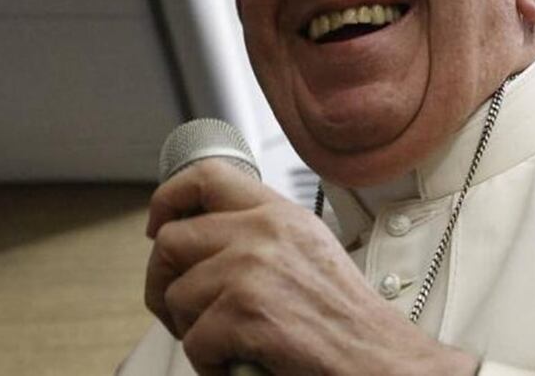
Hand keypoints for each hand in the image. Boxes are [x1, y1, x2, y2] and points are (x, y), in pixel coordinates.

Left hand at [144, 160, 477, 375]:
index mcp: (281, 213)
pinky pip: (192, 341)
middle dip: (164, 282)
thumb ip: (260, 236)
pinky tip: (239, 361)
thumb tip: (202, 241)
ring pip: (176, 295)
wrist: (376, 357)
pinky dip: (210, 364)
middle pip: (172, 240)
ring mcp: (253, 269)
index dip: (168, 199)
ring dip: (192, 329)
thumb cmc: (344, 319)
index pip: (207, 176)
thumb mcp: (307, 251)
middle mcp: (265, 232)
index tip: (158, 225)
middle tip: (182, 310)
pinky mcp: (246, 312)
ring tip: (227, 341)